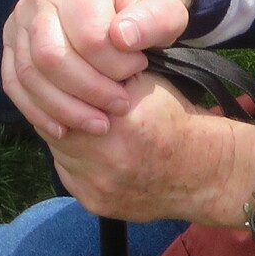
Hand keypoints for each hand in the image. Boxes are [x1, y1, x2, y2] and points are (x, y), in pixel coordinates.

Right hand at [2, 0, 196, 139]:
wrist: (115, 2)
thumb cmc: (140, 10)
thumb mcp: (163, 9)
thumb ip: (153, 20)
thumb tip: (121, 38)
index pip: (89, 38)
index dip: (116, 66)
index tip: (140, 69)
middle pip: (51, 57)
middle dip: (89, 92)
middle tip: (120, 106)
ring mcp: (20, 20)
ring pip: (29, 74)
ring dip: (64, 109)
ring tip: (99, 124)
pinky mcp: (12, 44)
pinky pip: (13, 83)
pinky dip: (36, 111)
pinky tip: (63, 129)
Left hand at [47, 72, 254, 227]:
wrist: (199, 171)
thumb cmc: (171, 117)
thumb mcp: (145, 79)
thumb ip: (106, 67)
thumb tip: (70, 52)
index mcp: (121, 119)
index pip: (63, 96)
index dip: (61, 86)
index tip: (67, 79)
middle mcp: (108, 156)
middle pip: (55, 126)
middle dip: (58, 111)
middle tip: (70, 101)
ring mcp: (99, 185)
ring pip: (58, 151)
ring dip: (65, 137)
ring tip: (84, 126)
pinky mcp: (95, 203)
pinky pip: (68, 175)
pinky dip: (75, 161)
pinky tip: (93, 152)